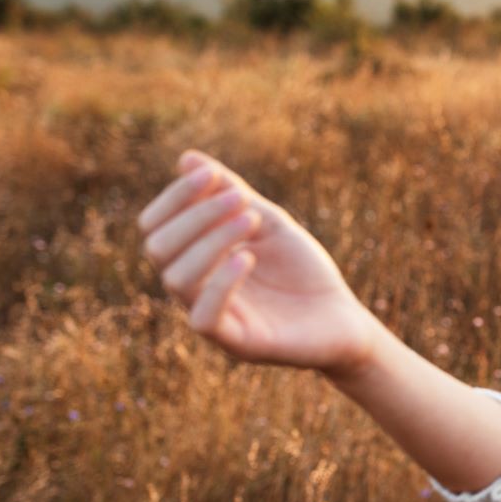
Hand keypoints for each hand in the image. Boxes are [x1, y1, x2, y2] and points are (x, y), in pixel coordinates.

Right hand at [136, 149, 380, 376]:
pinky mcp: (235, 342)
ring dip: (211, 240)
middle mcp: (195, 288)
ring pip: (176, 279)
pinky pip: (203, 317)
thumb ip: (230, 193)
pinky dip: (220, 282)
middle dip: (195, 215)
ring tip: (252, 219)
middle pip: (158, 248)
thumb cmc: (303, 271)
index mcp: (195, 258)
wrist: (344, 319)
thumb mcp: (269, 223)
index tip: (211, 175)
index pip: (156, 225)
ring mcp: (213, 316)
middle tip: (241, 199)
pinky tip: (247, 256)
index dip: (176, 197)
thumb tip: (186, 158)